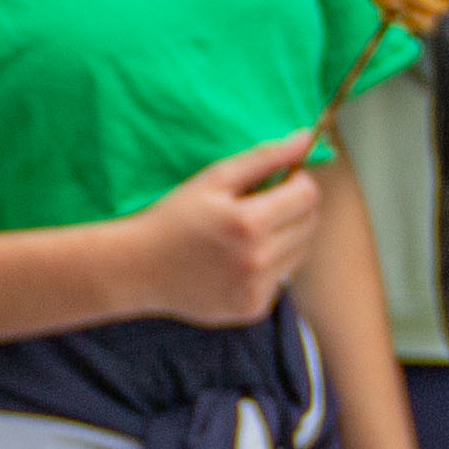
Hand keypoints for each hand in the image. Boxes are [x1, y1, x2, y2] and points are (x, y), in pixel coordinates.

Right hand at [114, 134, 320, 326]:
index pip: (308, 196)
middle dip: (293, 209)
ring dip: (284, 238)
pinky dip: (269, 266)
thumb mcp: (215, 179)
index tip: (280, 181)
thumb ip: (264, 159)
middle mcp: (258, 260)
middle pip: (309, 225)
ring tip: (247, 234)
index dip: (298, 182)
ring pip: (299, 253)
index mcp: (249, 223)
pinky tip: (237, 260)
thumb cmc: (175, 217)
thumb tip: (306, 140)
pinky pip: (280, 279)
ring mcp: (256, 289)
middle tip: (261, 205)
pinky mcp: (252, 308)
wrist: (140, 269)